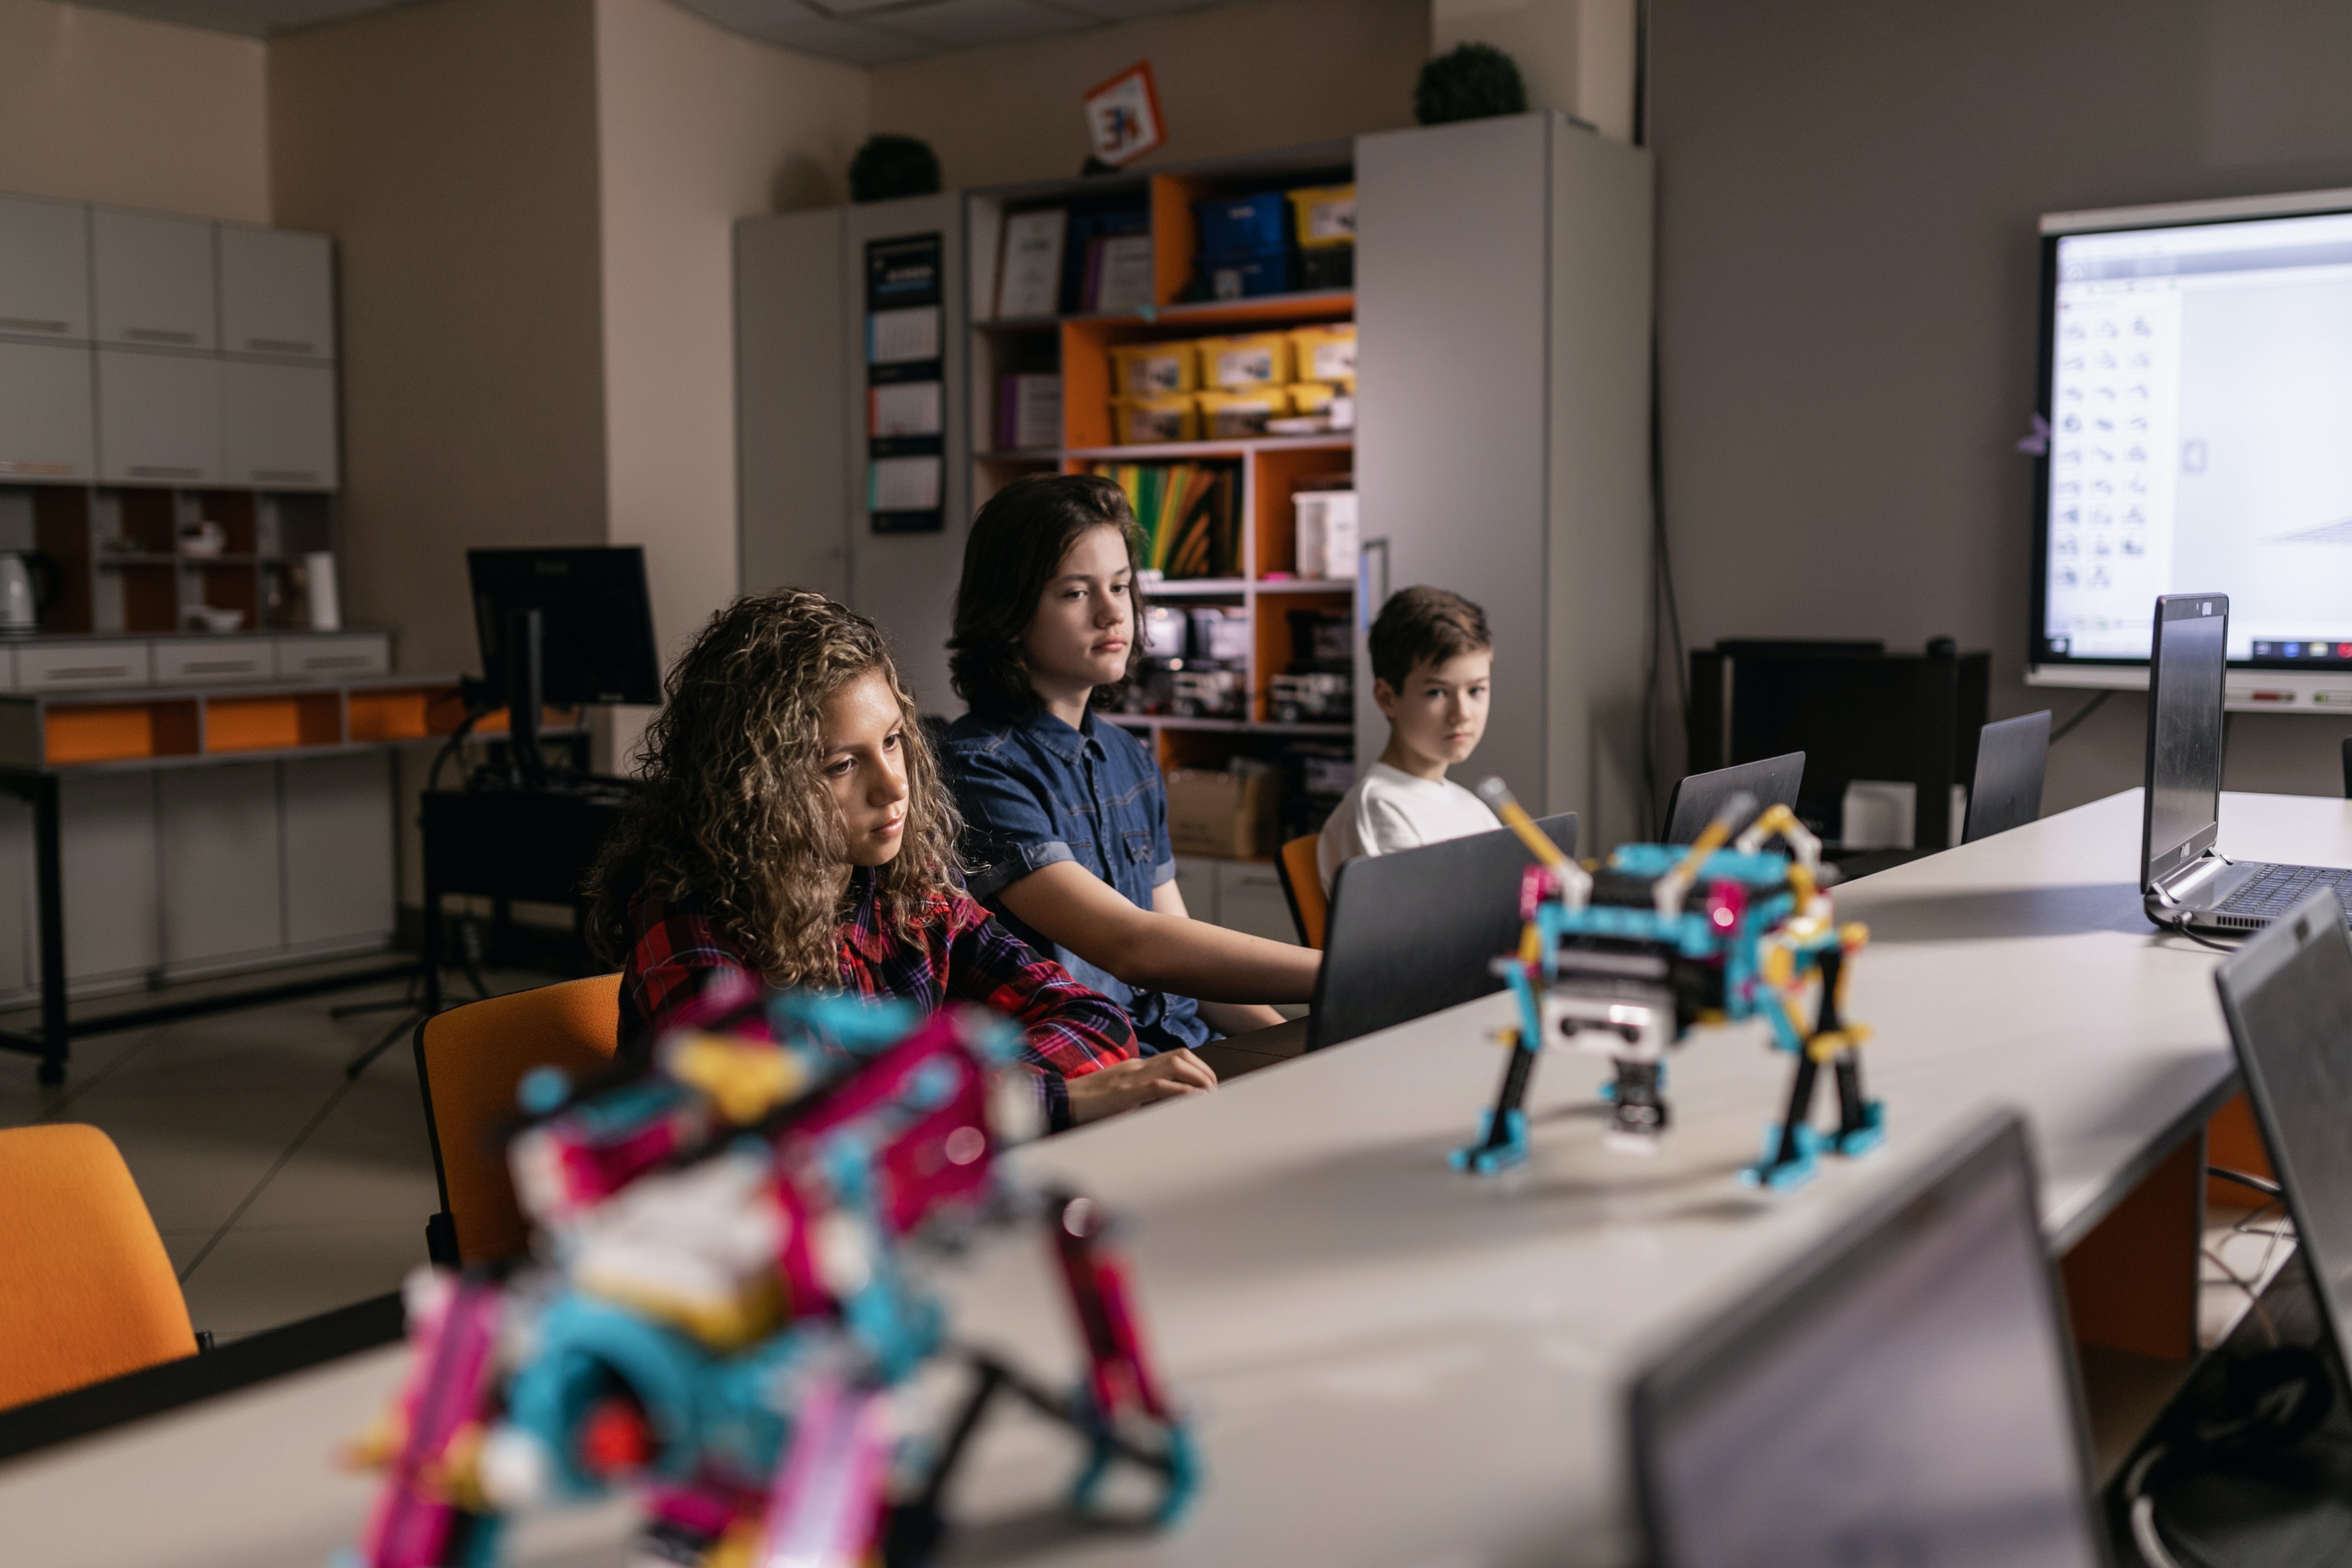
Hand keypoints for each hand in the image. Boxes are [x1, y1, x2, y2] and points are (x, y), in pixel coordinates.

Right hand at [1066, 1049, 1217, 1124]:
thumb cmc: (1087, 1105)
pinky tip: (1193, 1100)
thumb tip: (1167, 1107)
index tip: (1209, 1085)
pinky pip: (1161, 1086)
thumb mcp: (1120, 1097)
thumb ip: (1140, 1096)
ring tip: (1208, 1095)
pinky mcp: (1126, 1092)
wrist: (1059, 1103)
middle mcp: (1137, 1066)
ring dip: (1198, 1078)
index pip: (1175, 1056)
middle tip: (1214, 1090)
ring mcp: (1131, 1077)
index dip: (1198, 1067)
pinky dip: (1182, 1092)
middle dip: (1204, 1071)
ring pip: (1176, 1064)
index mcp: (1135, 1067)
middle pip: (1180, 1055)